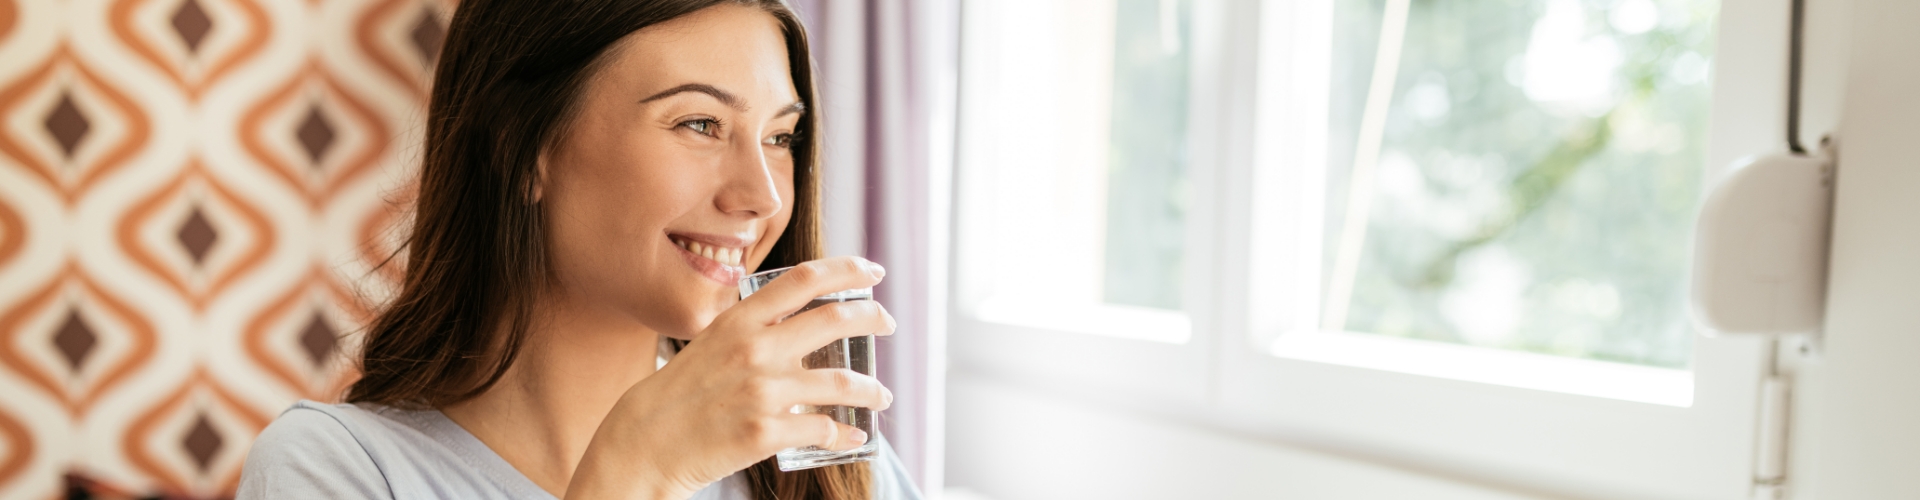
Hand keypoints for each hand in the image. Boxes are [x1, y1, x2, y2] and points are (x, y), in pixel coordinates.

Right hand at [565, 256, 896, 499]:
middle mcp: (754, 349)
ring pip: (841, 382)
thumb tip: (803, 322)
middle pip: (834, 320)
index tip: (874, 273)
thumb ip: (754, 328)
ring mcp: (761, 392)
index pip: (804, 279)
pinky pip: (823, 429)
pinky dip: (846, 433)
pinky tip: (854, 435)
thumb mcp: (713, 342)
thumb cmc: (683, 391)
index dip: (847, 270)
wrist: (647, 441)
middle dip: (874, 318)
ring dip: (872, 389)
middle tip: (888, 323)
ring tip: (882, 396)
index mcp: (740, 320)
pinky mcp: (765, 433)